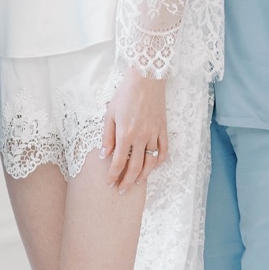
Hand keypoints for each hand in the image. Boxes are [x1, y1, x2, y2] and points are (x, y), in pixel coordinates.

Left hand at [103, 70, 167, 189]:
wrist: (146, 79)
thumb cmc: (125, 94)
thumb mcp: (110, 114)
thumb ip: (107, 136)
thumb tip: (104, 155)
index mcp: (125, 134)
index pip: (119, 162)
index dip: (114, 176)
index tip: (110, 184)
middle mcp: (141, 138)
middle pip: (135, 167)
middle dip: (127, 181)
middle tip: (122, 190)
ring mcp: (154, 134)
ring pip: (151, 162)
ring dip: (144, 175)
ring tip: (137, 182)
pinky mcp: (163, 129)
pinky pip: (163, 150)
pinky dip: (159, 161)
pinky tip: (153, 166)